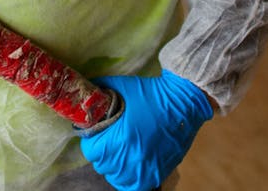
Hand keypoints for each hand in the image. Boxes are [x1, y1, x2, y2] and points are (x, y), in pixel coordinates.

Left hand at [79, 69, 212, 190]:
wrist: (183, 101)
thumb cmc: (151, 92)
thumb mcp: (120, 86)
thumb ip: (98, 92)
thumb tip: (83, 97)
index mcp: (119, 139)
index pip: (91, 151)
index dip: (92, 141)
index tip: (97, 134)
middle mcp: (131, 158)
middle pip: (102, 165)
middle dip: (102, 152)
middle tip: (109, 140)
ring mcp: (145, 168)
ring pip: (117, 178)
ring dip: (114, 167)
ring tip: (119, 153)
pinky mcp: (158, 173)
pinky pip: (134, 185)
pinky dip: (128, 178)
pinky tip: (129, 166)